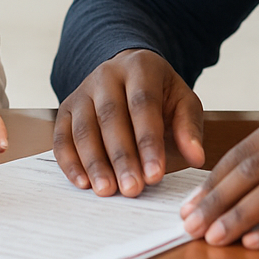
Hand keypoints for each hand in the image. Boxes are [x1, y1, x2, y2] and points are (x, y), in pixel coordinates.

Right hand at [52, 48, 205, 197]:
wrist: (128, 75)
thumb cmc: (160, 95)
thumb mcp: (183, 102)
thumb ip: (189, 128)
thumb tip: (196, 157)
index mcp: (140, 67)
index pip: (143, 105)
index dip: (148, 142)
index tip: (155, 176)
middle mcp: (106, 75)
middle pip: (110, 117)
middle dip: (122, 157)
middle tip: (132, 189)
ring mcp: (82, 90)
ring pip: (83, 128)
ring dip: (94, 163)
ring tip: (107, 191)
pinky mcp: (66, 108)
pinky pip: (62, 136)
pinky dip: (70, 162)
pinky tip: (83, 183)